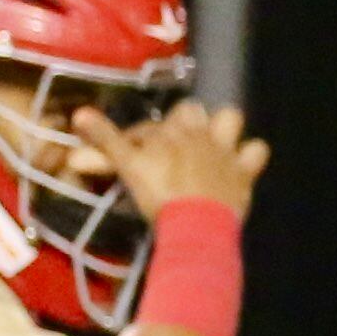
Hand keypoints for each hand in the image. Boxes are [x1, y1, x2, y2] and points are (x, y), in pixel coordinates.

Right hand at [68, 102, 264, 219]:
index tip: (126, 156)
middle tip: (172, 145)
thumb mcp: (127, 165)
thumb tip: (79, 112)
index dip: (135, 140)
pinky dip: (250, 156)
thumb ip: (106, 140)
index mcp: (169, 132)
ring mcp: (224, 150)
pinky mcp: (244, 171)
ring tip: (212, 143)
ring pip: (230, 117)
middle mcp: (198, 133)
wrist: (195, 225)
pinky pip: (258, 150)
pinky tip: (241, 165)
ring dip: (222, 128)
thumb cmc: (158, 195)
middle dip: (182, 122)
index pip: (147, 127)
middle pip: (190, 111)